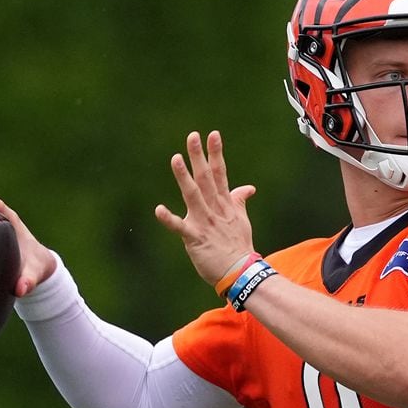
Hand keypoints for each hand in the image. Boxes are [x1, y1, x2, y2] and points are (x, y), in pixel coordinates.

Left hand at [155, 130, 256, 285]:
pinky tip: (158, 209)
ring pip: (193, 195)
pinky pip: (180, 227)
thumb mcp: (242, 220)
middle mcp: (215, 209)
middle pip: (206, 178)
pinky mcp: (195, 239)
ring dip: (184, 177)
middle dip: (199, 157)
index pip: (220, 173)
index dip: (216, 153)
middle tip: (192, 136)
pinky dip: (169, 219)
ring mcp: (205, 223)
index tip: (212, 135)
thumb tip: (249, 187)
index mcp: (225, 204)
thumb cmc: (239, 246)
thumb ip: (240, 200)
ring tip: (176, 159)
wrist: (240, 271)